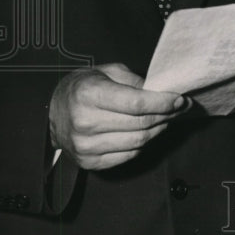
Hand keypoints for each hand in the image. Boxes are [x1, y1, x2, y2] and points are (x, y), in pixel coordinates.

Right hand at [49, 63, 191, 169]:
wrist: (53, 112)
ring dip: (159, 130)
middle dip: (167, 116)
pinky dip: (144, 144)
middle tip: (180, 108)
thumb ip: (135, 81)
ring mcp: (86, 146)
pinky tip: (148, 132)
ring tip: (166, 119)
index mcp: (89, 95)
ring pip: (139, 142)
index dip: (164, 103)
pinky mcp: (90, 162)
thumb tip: (163, 92)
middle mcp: (85, 122)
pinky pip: (129, 155)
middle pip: (141, 124)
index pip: (137, 104)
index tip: (181, 99)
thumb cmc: (83, 87)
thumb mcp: (107, 71)